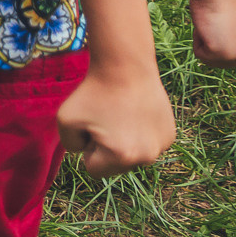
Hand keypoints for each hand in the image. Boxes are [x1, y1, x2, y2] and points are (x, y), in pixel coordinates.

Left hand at [55, 64, 175, 178]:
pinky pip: (148, 144)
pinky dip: (141, 133)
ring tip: (121, 115)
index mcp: (121, 157)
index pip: (94, 170)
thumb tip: (87, 153)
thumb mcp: (65, 121)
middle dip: (107, 149)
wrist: (125, 66)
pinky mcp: (170, 135)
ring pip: (133, 155)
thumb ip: (71, 145)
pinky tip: (137, 113)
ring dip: (125, 142)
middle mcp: (147, 157)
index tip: (92, 127)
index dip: (87, 149)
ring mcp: (162, 146)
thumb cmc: (92, 93)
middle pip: (116, 166)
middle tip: (106, 120)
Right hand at [188, 0, 235, 68]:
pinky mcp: (222, 54)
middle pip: (223, 62)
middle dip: (213, 43)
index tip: (225, 22)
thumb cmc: (222, 0)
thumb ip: (234, 38)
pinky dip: (197, 40)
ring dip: (205, 42)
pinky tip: (207, 25)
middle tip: (217, 23)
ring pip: (210, 60)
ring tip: (213, 24)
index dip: (221, 38)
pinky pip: (199, 54)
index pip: (233, 55)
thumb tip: (224, 44)